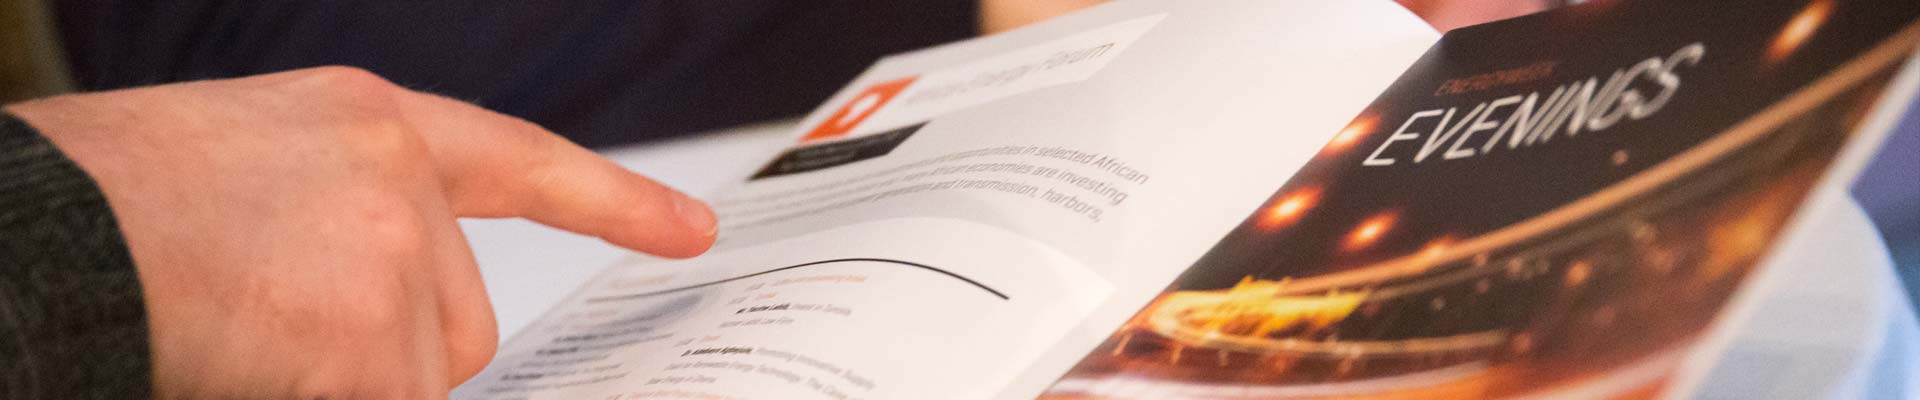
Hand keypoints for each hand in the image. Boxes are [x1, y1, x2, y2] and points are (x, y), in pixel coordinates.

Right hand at [4, 67, 717, 397]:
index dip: (610, 199)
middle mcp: (398, 174)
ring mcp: (393, 252)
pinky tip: (249, 367)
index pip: (519, 161)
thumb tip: (395, 311)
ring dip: (346, 386)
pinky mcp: (372, 336)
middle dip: (388, 358)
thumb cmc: (108, 209)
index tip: (691, 230)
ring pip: (418, 381)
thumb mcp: (248, 173)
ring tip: (239, 338)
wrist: (35, 236)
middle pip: (457, 321)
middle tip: (273, 329)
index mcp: (366, 121)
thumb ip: (342, 222)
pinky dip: (322, 398)